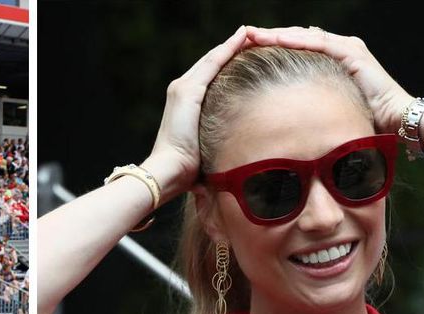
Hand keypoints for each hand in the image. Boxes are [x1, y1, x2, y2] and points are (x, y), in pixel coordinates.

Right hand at [143, 25, 250, 201]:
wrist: (168, 171)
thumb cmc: (186, 170)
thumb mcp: (205, 148)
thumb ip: (217, 140)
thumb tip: (239, 154)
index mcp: (184, 102)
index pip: (209, 75)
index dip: (227, 60)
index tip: (247, 51)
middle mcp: (181, 89)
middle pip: (211, 62)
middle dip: (232, 48)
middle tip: (254, 35)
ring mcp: (182, 88)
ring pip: (213, 58)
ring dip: (233, 43)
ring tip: (253, 32)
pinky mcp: (188, 91)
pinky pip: (214, 62)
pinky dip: (229, 48)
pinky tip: (244, 38)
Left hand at [244, 26, 412, 133]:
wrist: (395, 119)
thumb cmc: (364, 119)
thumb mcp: (328, 106)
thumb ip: (310, 102)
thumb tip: (283, 115)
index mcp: (334, 58)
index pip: (298, 45)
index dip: (274, 45)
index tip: (248, 48)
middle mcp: (341, 47)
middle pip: (298, 36)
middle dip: (270, 36)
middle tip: (243, 36)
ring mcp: (347, 47)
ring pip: (304, 35)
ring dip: (278, 35)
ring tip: (253, 35)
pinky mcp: (352, 53)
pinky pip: (318, 43)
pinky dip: (297, 41)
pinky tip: (277, 39)